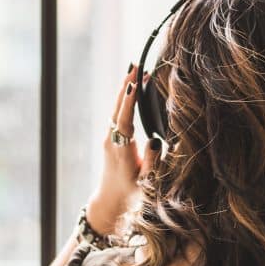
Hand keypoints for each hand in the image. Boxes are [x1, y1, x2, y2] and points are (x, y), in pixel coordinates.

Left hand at [87, 63, 162, 234]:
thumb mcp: (146, 182)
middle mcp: (112, 141)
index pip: (124, 120)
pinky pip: (117, 113)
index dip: (129, 102)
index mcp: (121, 150)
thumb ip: (152, 162)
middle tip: (135, 64)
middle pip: (117, 108)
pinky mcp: (111, 138)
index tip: (134, 83)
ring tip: (134, 69)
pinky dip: (124, 99)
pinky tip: (131, 88)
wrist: (110, 201)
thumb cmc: (131, 193)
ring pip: (116, 108)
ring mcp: (109, 138)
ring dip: (125, 88)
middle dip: (126, 85)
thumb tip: (154, 141)